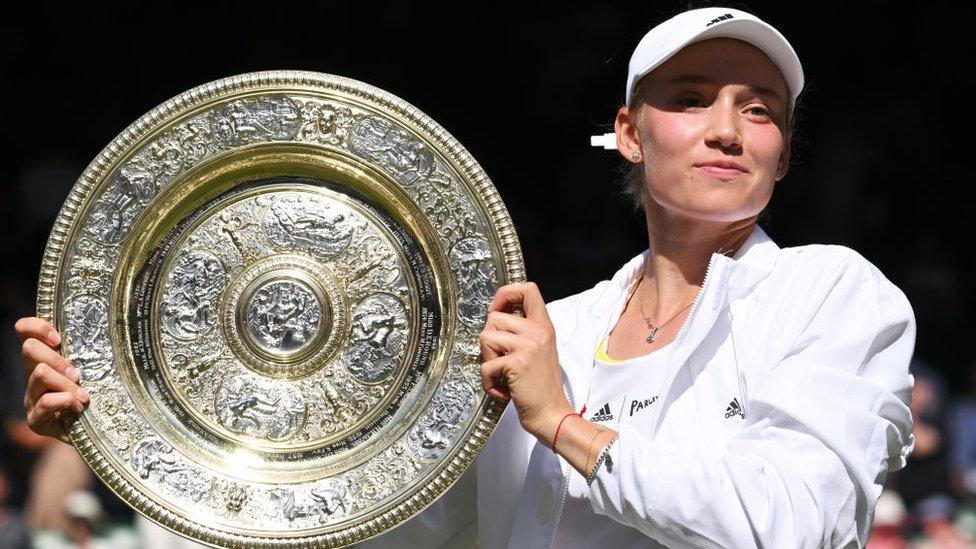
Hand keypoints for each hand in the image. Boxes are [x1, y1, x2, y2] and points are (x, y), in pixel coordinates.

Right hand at [14, 317, 89, 442]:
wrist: (95, 431)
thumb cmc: (96, 394)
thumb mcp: (93, 368)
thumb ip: (89, 351)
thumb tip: (109, 330)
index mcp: (43, 358)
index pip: (24, 330)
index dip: (37, 327)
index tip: (58, 339)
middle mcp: (31, 374)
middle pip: (29, 348)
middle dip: (58, 359)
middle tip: (77, 375)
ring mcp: (30, 397)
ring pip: (40, 373)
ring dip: (66, 383)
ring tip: (83, 396)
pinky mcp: (35, 419)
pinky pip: (46, 401)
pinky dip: (67, 401)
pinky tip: (79, 408)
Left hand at [479, 282, 572, 443]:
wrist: (552, 414)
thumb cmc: (541, 387)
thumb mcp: (540, 350)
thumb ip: (524, 331)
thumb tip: (495, 317)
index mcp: (544, 326)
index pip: (528, 289)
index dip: (505, 294)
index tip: (497, 310)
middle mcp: (537, 331)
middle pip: (494, 317)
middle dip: (489, 341)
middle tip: (500, 360)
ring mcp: (528, 346)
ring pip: (486, 337)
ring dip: (487, 360)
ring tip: (502, 374)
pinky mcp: (517, 363)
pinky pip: (486, 365)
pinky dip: (488, 382)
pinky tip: (503, 390)